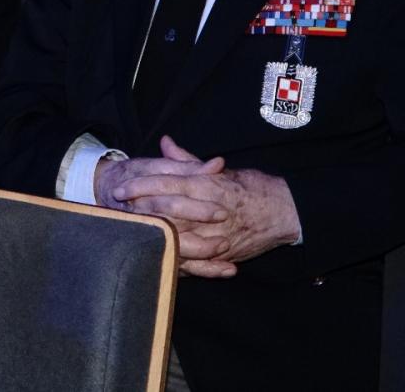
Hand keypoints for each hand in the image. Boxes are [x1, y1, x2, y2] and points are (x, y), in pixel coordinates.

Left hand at [111, 138, 301, 277]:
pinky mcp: (223, 254)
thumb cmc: (253, 188)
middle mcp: (212, 211)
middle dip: (140, 210)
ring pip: (177, 236)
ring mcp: (218, 235)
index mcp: (210, 186)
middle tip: (117, 209)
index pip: (168, 183)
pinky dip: (176, 259)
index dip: (141, 185)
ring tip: (131, 231)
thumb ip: (189, 160)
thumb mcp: (222, 170)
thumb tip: (165, 142)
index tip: (120, 187)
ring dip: (153, 234)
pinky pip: (194, 261)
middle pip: (167, 210)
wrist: (287, 213)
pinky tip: (156, 255)